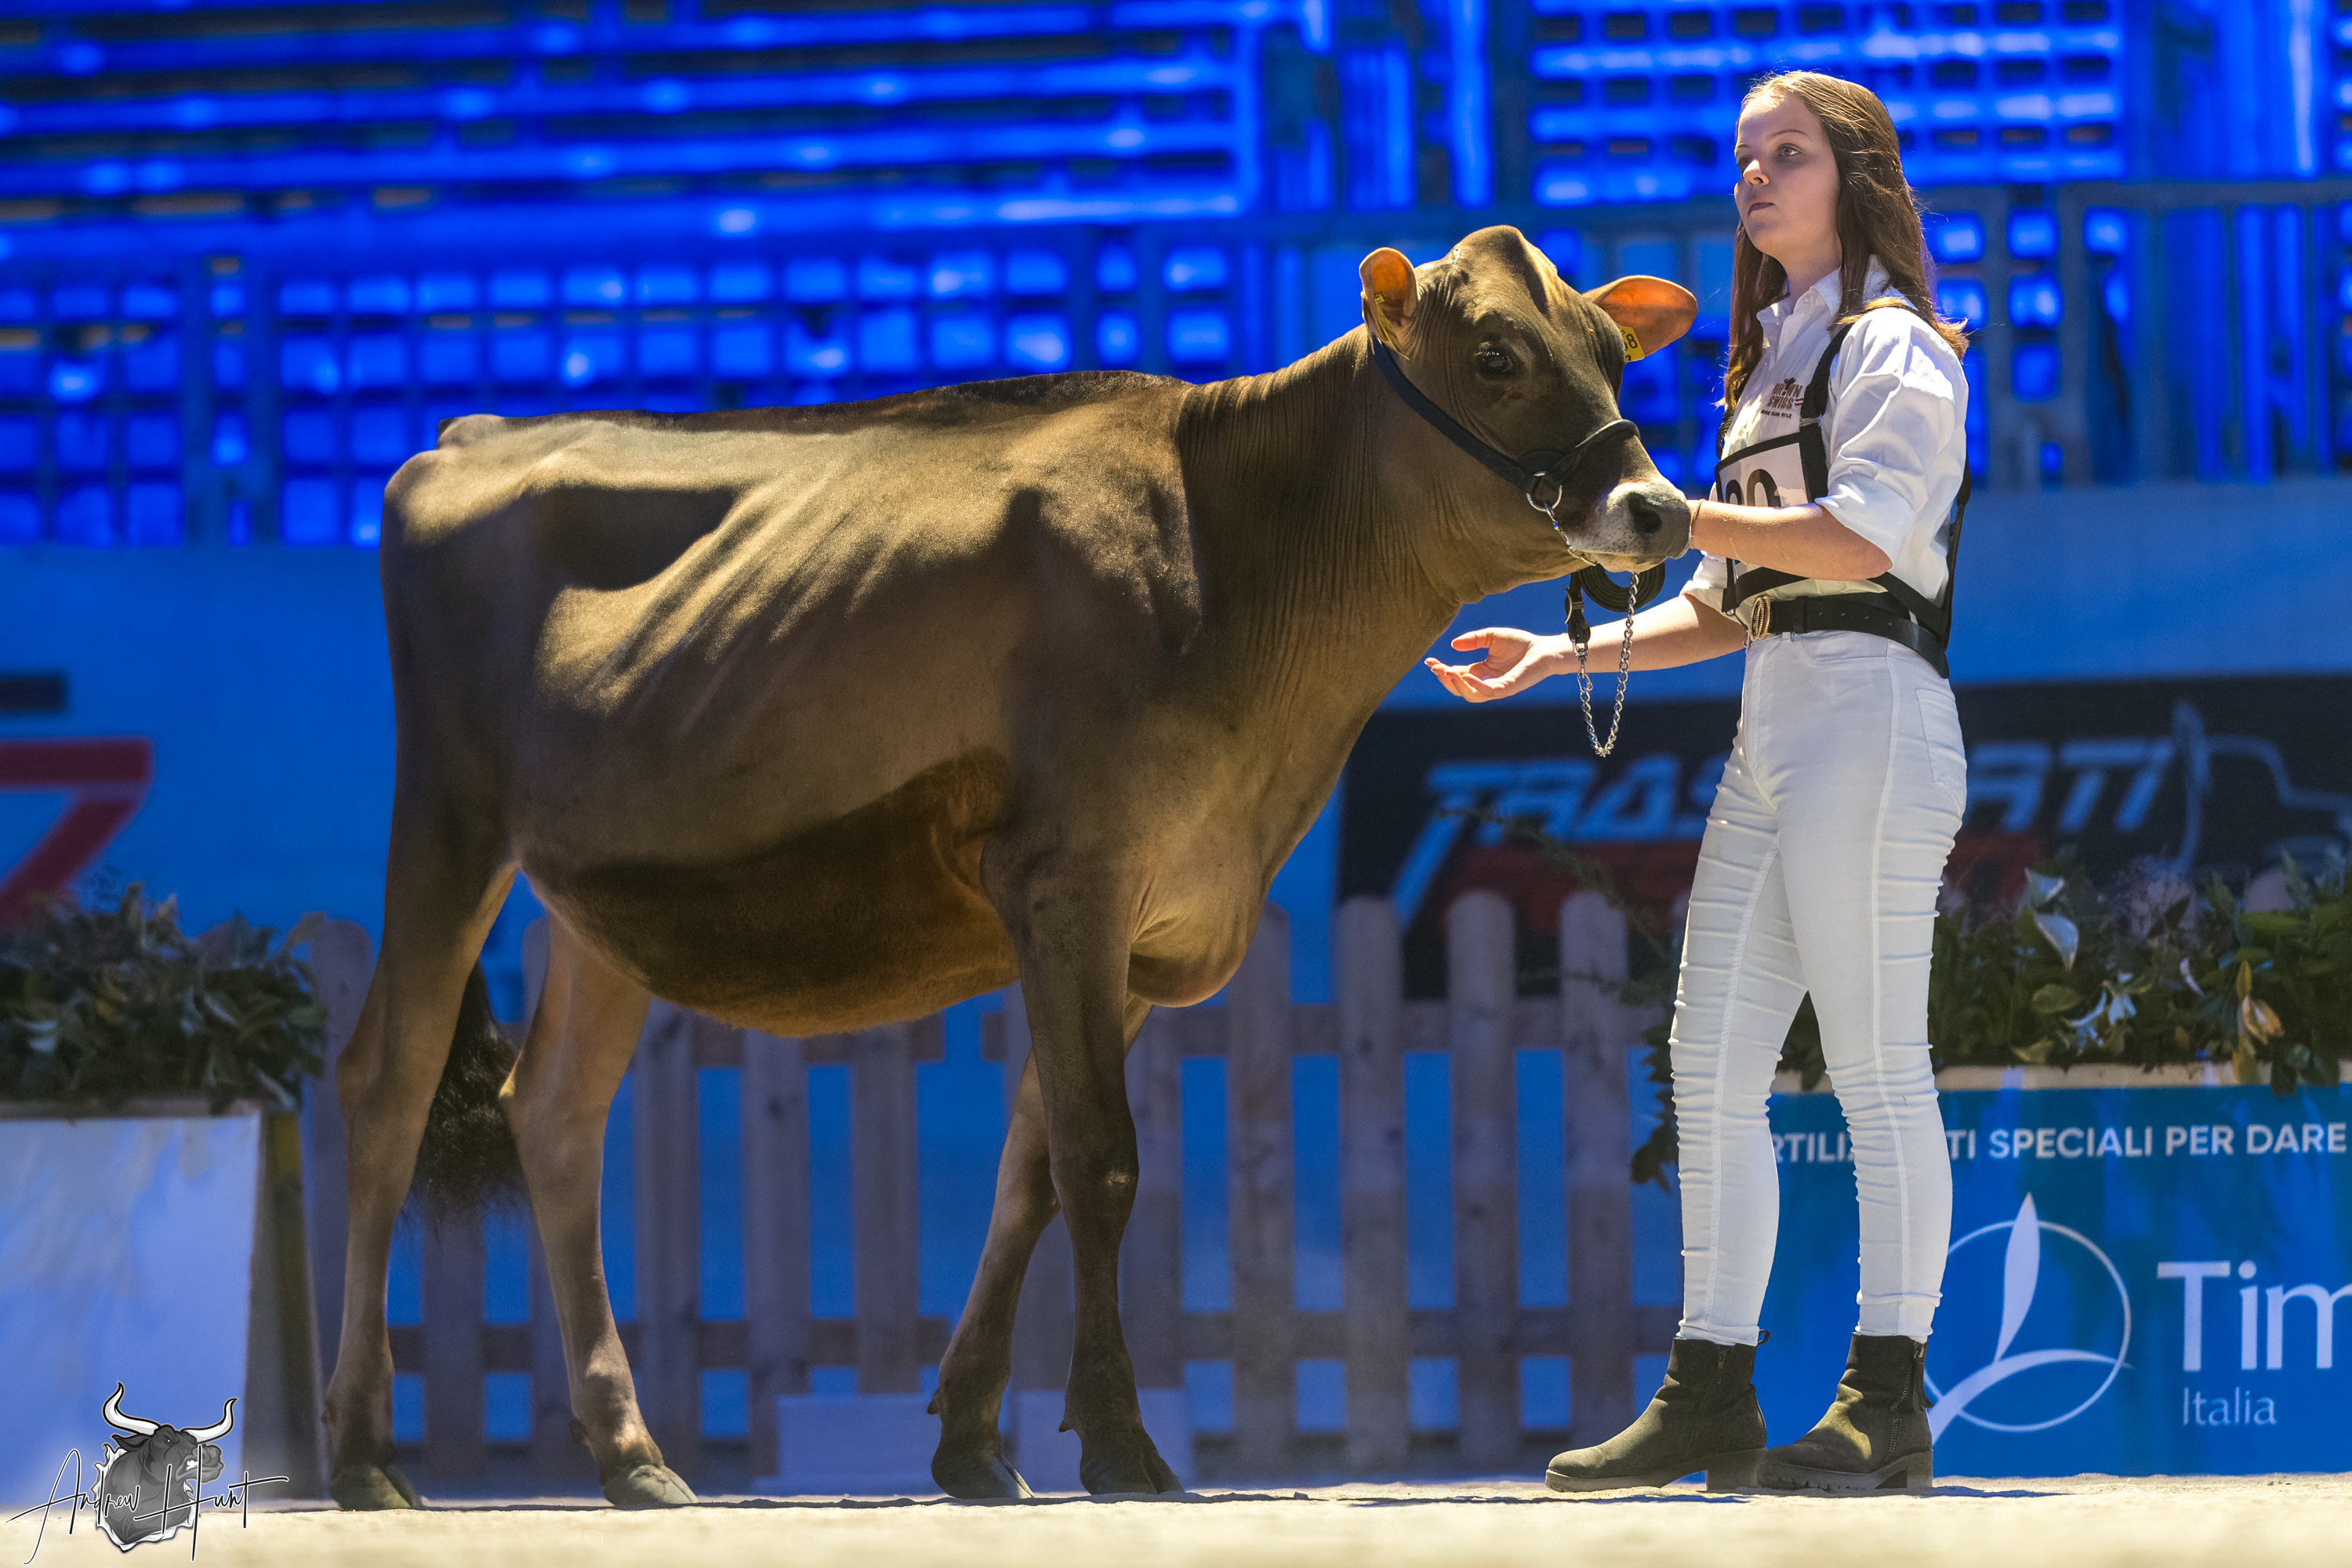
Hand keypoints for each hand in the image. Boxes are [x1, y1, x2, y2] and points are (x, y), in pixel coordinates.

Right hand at [1425, 628, 1553, 702]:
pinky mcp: (1507, 689)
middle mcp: (1488, 683)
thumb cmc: (1521, 644)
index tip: (1429, 661)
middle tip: (1435, 667)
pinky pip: (1487, 691)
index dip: (1443, 670)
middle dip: (1445, 679)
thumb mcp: (1491, 637)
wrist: (1544, 649)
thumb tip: (1453, 645)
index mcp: (1482, 672)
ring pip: (1470, 695)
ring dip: (1456, 685)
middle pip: (1460, 689)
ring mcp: (1497, 688)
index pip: (1458, 675)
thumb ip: (1473, 640)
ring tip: (1445, 671)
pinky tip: (1465, 674)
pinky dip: (1474, 685)